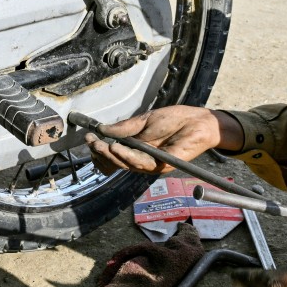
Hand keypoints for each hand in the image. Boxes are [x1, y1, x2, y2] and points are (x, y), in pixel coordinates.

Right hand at [83, 105, 242, 174]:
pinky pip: (140, 164)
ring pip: (126, 164)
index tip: (88, 137)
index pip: (114, 153)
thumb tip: (103, 129)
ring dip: (111, 155)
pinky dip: (127, 156)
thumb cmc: (176, 120)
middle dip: (101, 153)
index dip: (100, 148)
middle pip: (116, 162)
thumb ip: (125, 127)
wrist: (199, 121)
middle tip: (91, 143)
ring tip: (101, 145)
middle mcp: (142, 158)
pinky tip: (117, 147)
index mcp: (137, 147)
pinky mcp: (162, 166)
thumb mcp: (145, 120)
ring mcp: (152, 164)